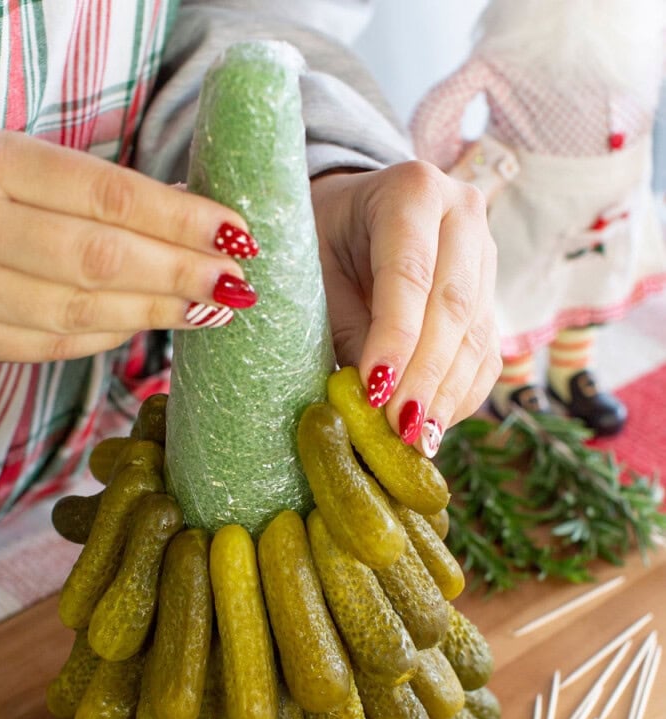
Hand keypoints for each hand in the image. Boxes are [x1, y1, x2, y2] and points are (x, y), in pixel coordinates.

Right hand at [0, 128, 259, 362]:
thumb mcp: (18, 162)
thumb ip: (95, 192)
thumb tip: (194, 220)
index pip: (107, 194)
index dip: (180, 219)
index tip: (235, 233)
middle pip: (101, 260)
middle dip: (180, 274)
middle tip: (235, 284)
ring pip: (81, 311)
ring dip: (156, 313)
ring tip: (208, 310)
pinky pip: (53, 344)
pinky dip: (109, 337)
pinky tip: (147, 326)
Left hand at [310, 162, 500, 457]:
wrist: (351, 213)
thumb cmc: (322, 238)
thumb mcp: (315, 269)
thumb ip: (343, 323)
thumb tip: (370, 396)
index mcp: (413, 190)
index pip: (410, 272)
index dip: (396, 336)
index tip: (376, 391)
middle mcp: (463, 215)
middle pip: (453, 306)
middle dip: (424, 375)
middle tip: (397, 429)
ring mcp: (486, 256)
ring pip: (476, 335)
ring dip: (444, 395)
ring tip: (414, 441)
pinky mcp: (490, 296)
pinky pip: (485, 355)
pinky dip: (459, 396)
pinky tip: (432, 427)